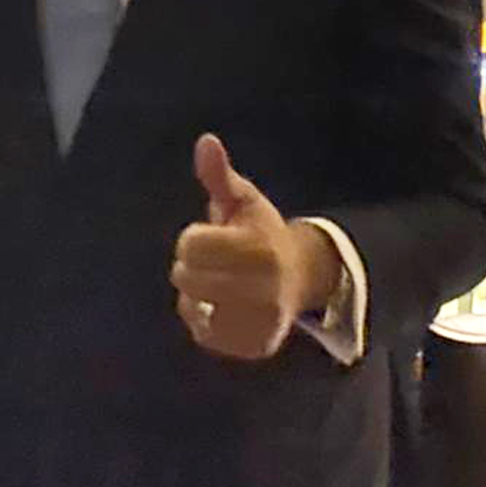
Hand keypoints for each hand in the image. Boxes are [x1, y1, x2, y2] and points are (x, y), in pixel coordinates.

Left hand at [170, 134, 340, 361]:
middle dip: (192, 266)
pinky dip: (202, 318)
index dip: (192, 239)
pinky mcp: (252, 346)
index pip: (191, 245)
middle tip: (214, 262)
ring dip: (196, 293)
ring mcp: (259, 322)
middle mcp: (264, 289)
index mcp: (260, 248)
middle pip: (187, 278)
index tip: (211, 237)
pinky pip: (202, 332)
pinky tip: (220, 305)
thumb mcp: (242, 199)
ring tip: (217, 283)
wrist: (298, 279)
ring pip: (192, 307)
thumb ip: (220, 175)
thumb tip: (206, 140)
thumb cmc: (261, 233)